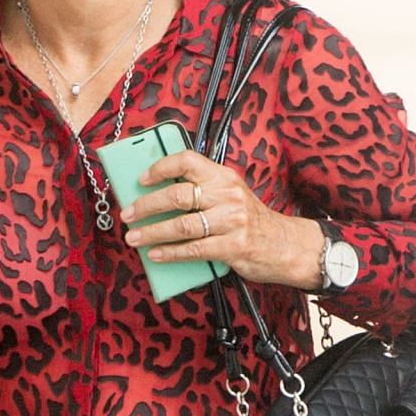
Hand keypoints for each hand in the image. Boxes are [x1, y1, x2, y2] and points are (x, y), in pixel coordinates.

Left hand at [119, 150, 323, 289]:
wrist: (287, 245)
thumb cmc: (251, 220)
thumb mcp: (229, 196)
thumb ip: (201, 192)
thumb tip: (156, 195)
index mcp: (224, 177)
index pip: (188, 161)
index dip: (160, 168)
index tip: (141, 179)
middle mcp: (227, 195)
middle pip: (177, 195)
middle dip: (146, 206)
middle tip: (128, 214)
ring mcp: (231, 221)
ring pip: (181, 225)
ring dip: (152, 232)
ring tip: (134, 237)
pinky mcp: (233, 246)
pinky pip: (193, 249)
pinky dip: (170, 252)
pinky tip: (156, 254)